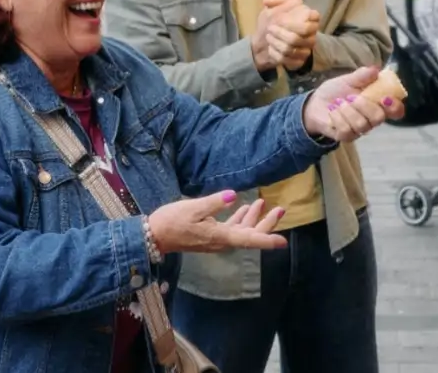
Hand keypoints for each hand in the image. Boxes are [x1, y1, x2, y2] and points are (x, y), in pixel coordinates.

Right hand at [148, 191, 285, 254]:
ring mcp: (217, 239)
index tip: (283, 242)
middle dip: (266, 223)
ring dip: (254, 218)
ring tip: (264, 202)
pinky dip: (240, 219)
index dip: (267, 239)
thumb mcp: (192, 208)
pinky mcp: (211, 236)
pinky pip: (232, 229)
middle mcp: (222, 241)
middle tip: (280, 209)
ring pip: (242, 231)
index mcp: (220, 236)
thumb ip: (214, 202)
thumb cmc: (172, 221)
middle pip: (250, 235)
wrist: (154, 236)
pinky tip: (244, 208)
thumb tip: (233, 195)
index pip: (248, 239)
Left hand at [251, 0, 304, 71]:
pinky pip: (288, 58)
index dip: (299, 15)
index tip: (281, 17)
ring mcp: (306, 49)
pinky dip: (275, 53)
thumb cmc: (271, 22)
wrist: (262, 44)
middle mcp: (311, 35)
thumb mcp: (272, 7)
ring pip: (293, 46)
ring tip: (268, 36)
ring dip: (276, 41)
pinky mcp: (299, 61)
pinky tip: (270, 48)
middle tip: (271, 27)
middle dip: (284, 29)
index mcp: (308, 20)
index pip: (315, 16)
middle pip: (304, 31)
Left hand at [302, 67, 404, 141]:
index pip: (396, 111)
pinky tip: (332, 111)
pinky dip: (337, 117)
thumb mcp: (348, 80)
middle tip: (351, 97)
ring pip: (361, 124)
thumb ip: (362, 75)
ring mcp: (359, 130)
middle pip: (378, 118)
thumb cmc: (336, 91)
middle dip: (365, 105)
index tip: (386, 98)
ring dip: (348, 110)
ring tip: (339, 103)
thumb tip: (376, 70)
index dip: (395, 106)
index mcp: (377, 104)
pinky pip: (346, 130)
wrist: (315, 103)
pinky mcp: (345, 136)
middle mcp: (371, 120)